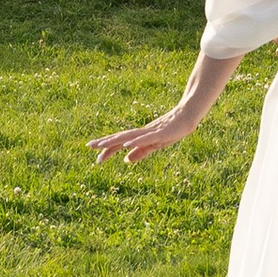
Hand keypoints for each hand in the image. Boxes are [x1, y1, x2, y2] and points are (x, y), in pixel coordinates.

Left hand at [89, 100, 206, 164]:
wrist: (187, 116)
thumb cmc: (172, 130)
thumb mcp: (154, 145)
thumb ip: (140, 152)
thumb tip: (125, 159)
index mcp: (139, 137)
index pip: (120, 142)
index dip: (107, 146)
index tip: (93, 150)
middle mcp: (141, 132)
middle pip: (120, 137)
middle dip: (105, 142)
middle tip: (89, 146)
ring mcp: (150, 131)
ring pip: (129, 136)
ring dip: (115, 141)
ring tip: (102, 145)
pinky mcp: (159, 133)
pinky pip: (145, 138)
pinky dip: (135, 141)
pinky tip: (126, 144)